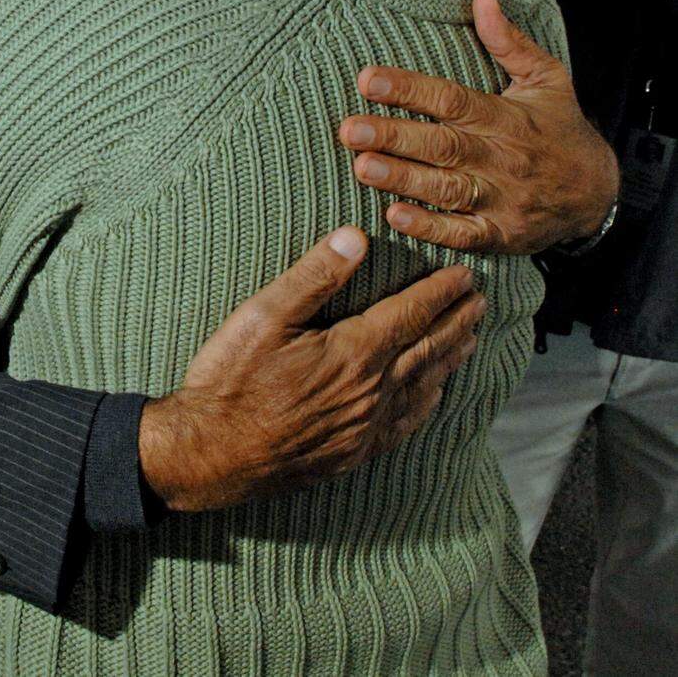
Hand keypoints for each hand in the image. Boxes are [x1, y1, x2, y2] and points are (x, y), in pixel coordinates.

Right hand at [139, 226, 483, 510]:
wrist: (210, 454)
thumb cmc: (231, 380)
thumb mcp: (264, 315)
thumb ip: (314, 276)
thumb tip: (356, 236)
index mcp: (353, 353)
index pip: (410, 314)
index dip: (440, 292)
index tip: (464, 275)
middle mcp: (371, 392)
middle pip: (427, 349)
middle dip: (456, 321)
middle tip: (480, 301)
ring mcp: (365, 427)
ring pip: (424, 386)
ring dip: (450, 358)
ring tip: (470, 338)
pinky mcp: (353, 453)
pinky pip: (406, 423)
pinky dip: (428, 401)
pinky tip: (434, 394)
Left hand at [338, 0, 618, 253]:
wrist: (599, 194)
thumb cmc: (560, 129)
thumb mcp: (546, 80)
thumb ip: (509, 42)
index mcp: (505, 117)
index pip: (451, 98)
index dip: (409, 88)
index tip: (368, 79)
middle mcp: (500, 157)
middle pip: (442, 145)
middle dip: (393, 136)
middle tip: (349, 129)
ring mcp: (500, 198)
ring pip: (446, 189)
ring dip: (403, 179)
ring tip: (362, 167)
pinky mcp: (499, 234)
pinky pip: (462, 233)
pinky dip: (429, 228)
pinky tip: (395, 217)